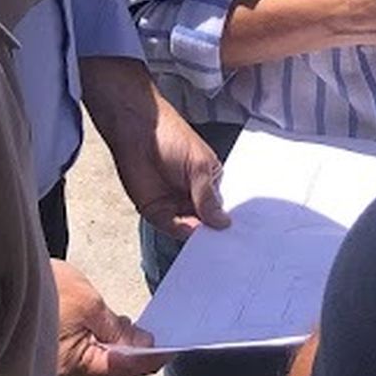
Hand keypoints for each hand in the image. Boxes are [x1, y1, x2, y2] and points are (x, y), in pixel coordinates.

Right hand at [52, 259, 161, 375]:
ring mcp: (61, 368)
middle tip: (161, 330)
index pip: (128, 369)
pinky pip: (85, 354)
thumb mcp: (86, 303)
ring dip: (119, 346)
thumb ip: (116, 326)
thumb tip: (142, 342)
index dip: (154, 358)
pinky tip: (109, 325)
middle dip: (137, 352)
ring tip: (136, 325)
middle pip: (115, 370)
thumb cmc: (41, 294)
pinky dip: (101, 342)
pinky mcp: (52, 357)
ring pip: (100, 362)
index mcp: (82, 368)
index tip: (175, 346)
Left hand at [107, 88, 229, 242]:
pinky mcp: (156, 211)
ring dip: (198, 236)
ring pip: (190, 228)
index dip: (227, 219)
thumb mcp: (198, 166)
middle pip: (207, 222)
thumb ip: (208, 197)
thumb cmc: (171, 137)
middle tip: (224, 244)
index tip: (238, 235)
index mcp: (208, 181)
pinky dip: (180, 233)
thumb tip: (223, 222)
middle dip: (214, 233)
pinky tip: (189, 231)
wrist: (137, 131)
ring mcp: (174, 204)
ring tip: (208, 239)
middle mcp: (192, 195)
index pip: (221, 206)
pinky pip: (171, 228)